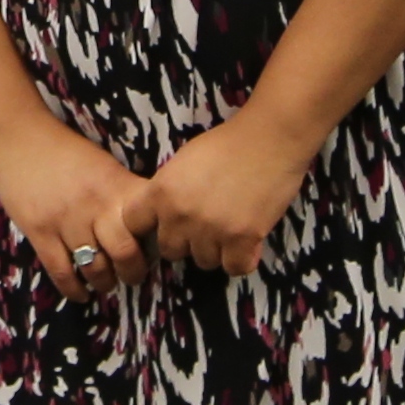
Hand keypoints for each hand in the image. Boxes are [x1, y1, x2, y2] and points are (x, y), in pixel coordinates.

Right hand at [0, 113, 152, 303]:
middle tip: (132, 275)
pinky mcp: (39, 232)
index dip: (156, 243)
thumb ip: (124, 194)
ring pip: (94, 267)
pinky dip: (74, 290)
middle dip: (133, 272)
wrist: (18, 137)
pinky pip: (61, 272)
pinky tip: (81, 294)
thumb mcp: (105, 166)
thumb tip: (148, 228)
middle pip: (125, 252)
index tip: (155, 250)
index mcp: (116, 185)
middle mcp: (95, 204)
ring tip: (106, 282)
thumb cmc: (66, 152)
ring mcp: (65, 220)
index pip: (148, 223)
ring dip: (104, 282)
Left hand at [141, 111, 322, 274]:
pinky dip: (241, 258)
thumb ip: (168, 190)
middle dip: (185, 240)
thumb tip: (161, 215)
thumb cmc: (226, 143)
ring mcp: (212, 230)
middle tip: (205, 224)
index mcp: (161, 191)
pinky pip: (235, 267)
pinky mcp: (244, 239)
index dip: (150, 225)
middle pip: (169, 250)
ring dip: (215, 250)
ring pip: (203, 261)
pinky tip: (247, 242)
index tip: (165, 222)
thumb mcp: (182, 162)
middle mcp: (181, 215)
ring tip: (230, 227)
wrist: (270, 137)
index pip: (134, 225)